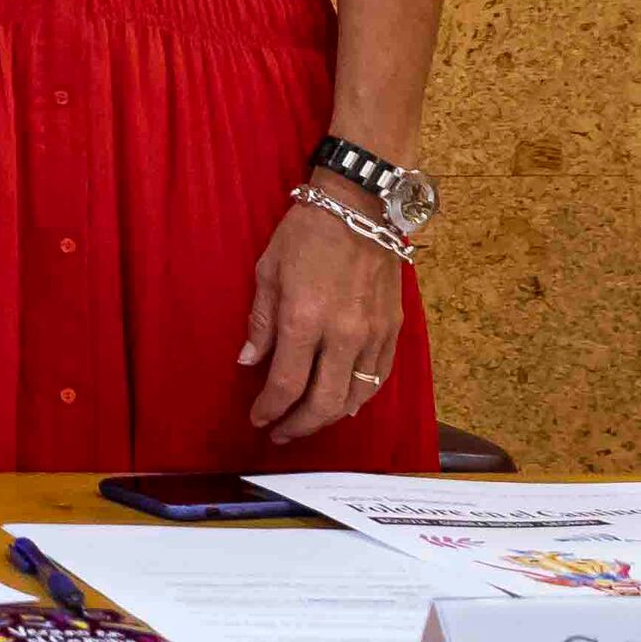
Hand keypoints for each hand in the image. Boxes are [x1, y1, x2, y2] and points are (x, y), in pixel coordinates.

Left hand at [242, 189, 408, 441]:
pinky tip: (345, 405)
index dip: (269, 410)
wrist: (359, 208)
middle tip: (280, 433)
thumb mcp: (267, 272)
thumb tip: (248, 363)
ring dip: (328, 418)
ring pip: (354, 397)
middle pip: (323, 402)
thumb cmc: (305, 235)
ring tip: (307, 421)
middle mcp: (342, 334)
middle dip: (298, 425)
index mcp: (303, 320)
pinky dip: (360, 398)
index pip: (285, 384)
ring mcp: (372, 335)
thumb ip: (260, 324)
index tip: (258, 419)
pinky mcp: (393, 330)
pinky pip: (378, 378)